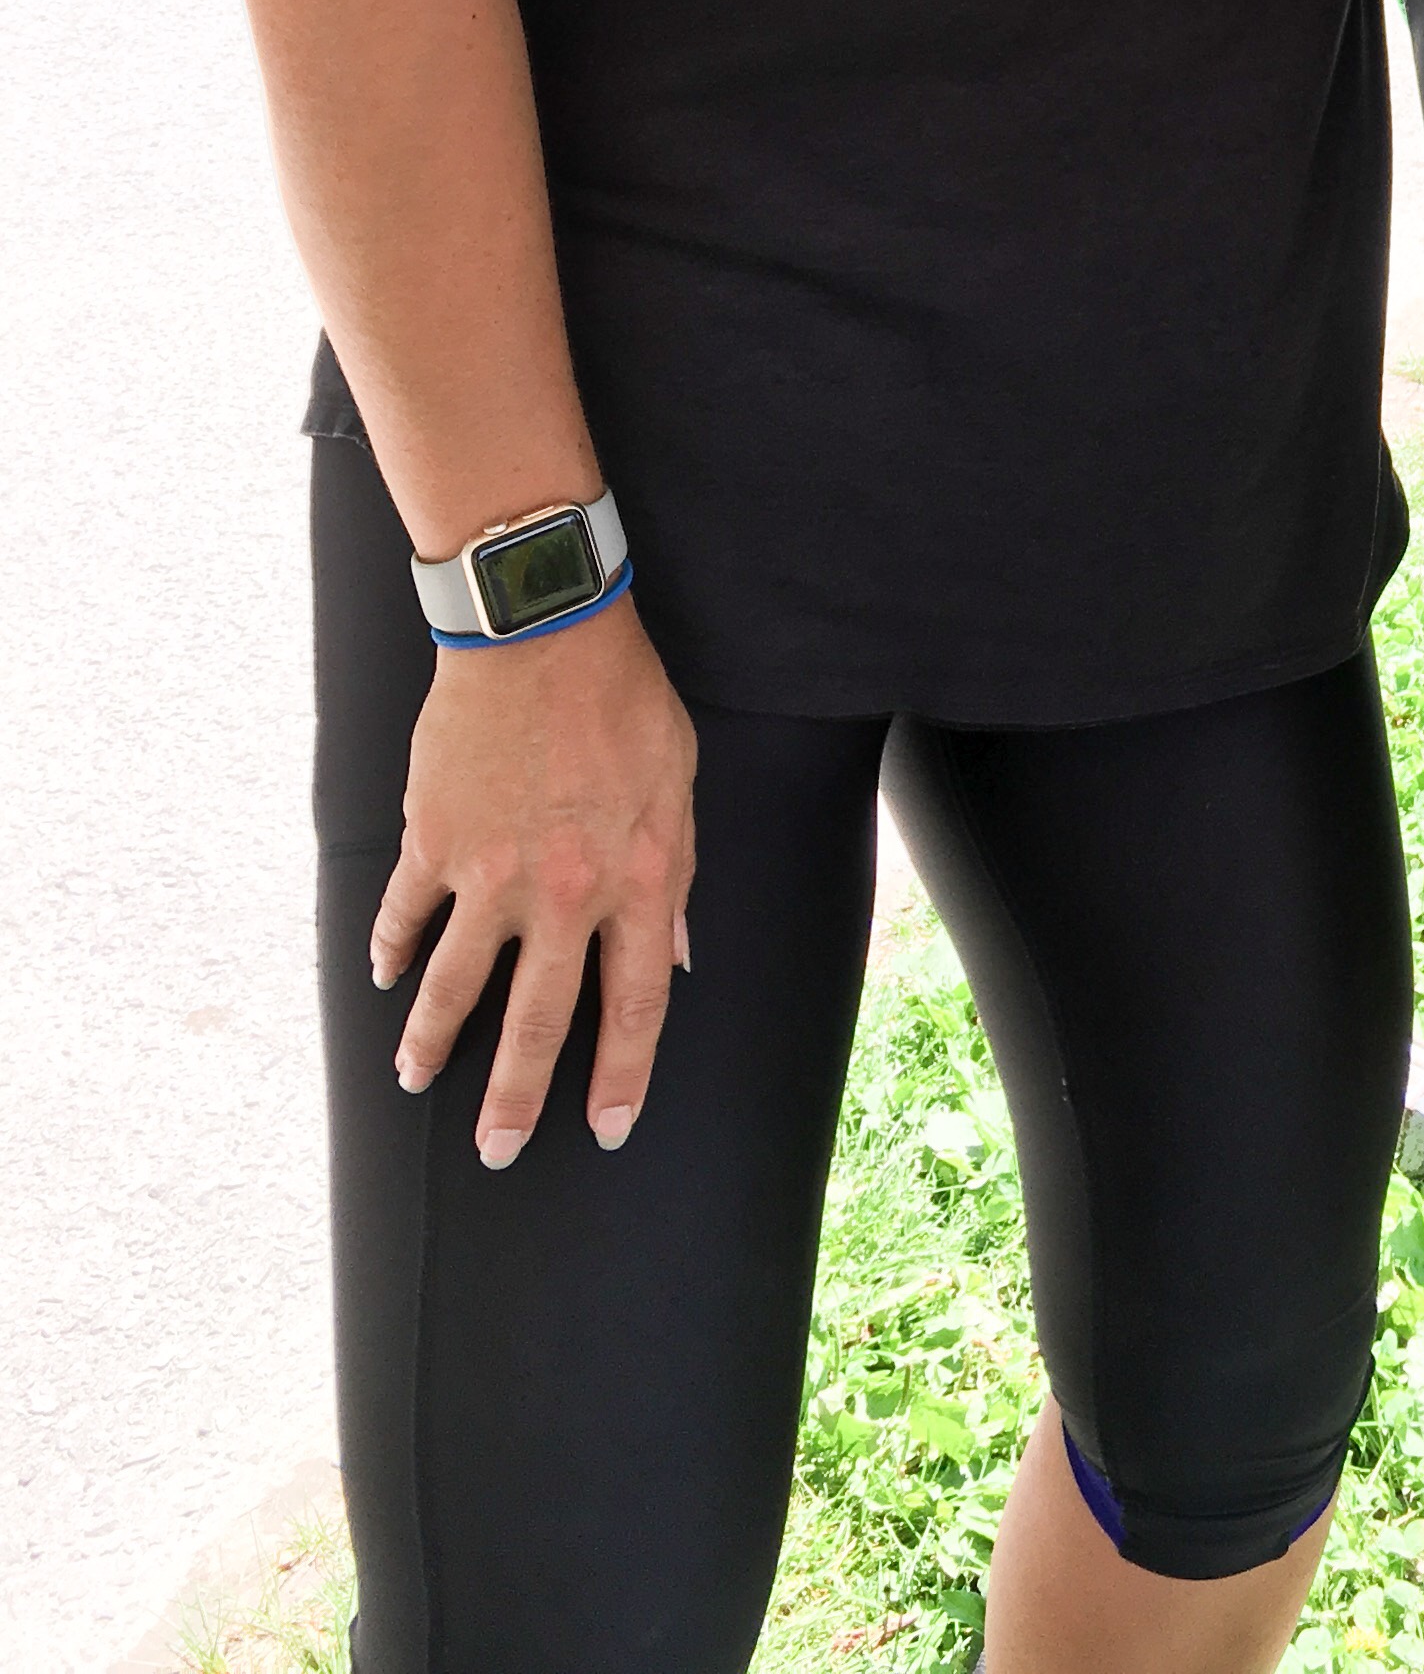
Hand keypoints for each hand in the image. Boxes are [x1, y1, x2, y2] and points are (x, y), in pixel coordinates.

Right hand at [374, 601, 697, 1167]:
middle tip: (495, 1152)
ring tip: (410, 1078)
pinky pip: (406, 914)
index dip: (621, 1074)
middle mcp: (564, 892)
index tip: (607, 1128)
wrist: (542, 629)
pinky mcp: (433, 840)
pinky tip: (384, 976)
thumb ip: (677, 875)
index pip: (635, 1004)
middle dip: (514, 1098)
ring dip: (431, 1040)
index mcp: (639, 880)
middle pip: (537, 1021)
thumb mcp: (680, 783)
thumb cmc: (625, 699)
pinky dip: (391, 948)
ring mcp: (490, 872)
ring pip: (456, 985)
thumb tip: (675, 953)